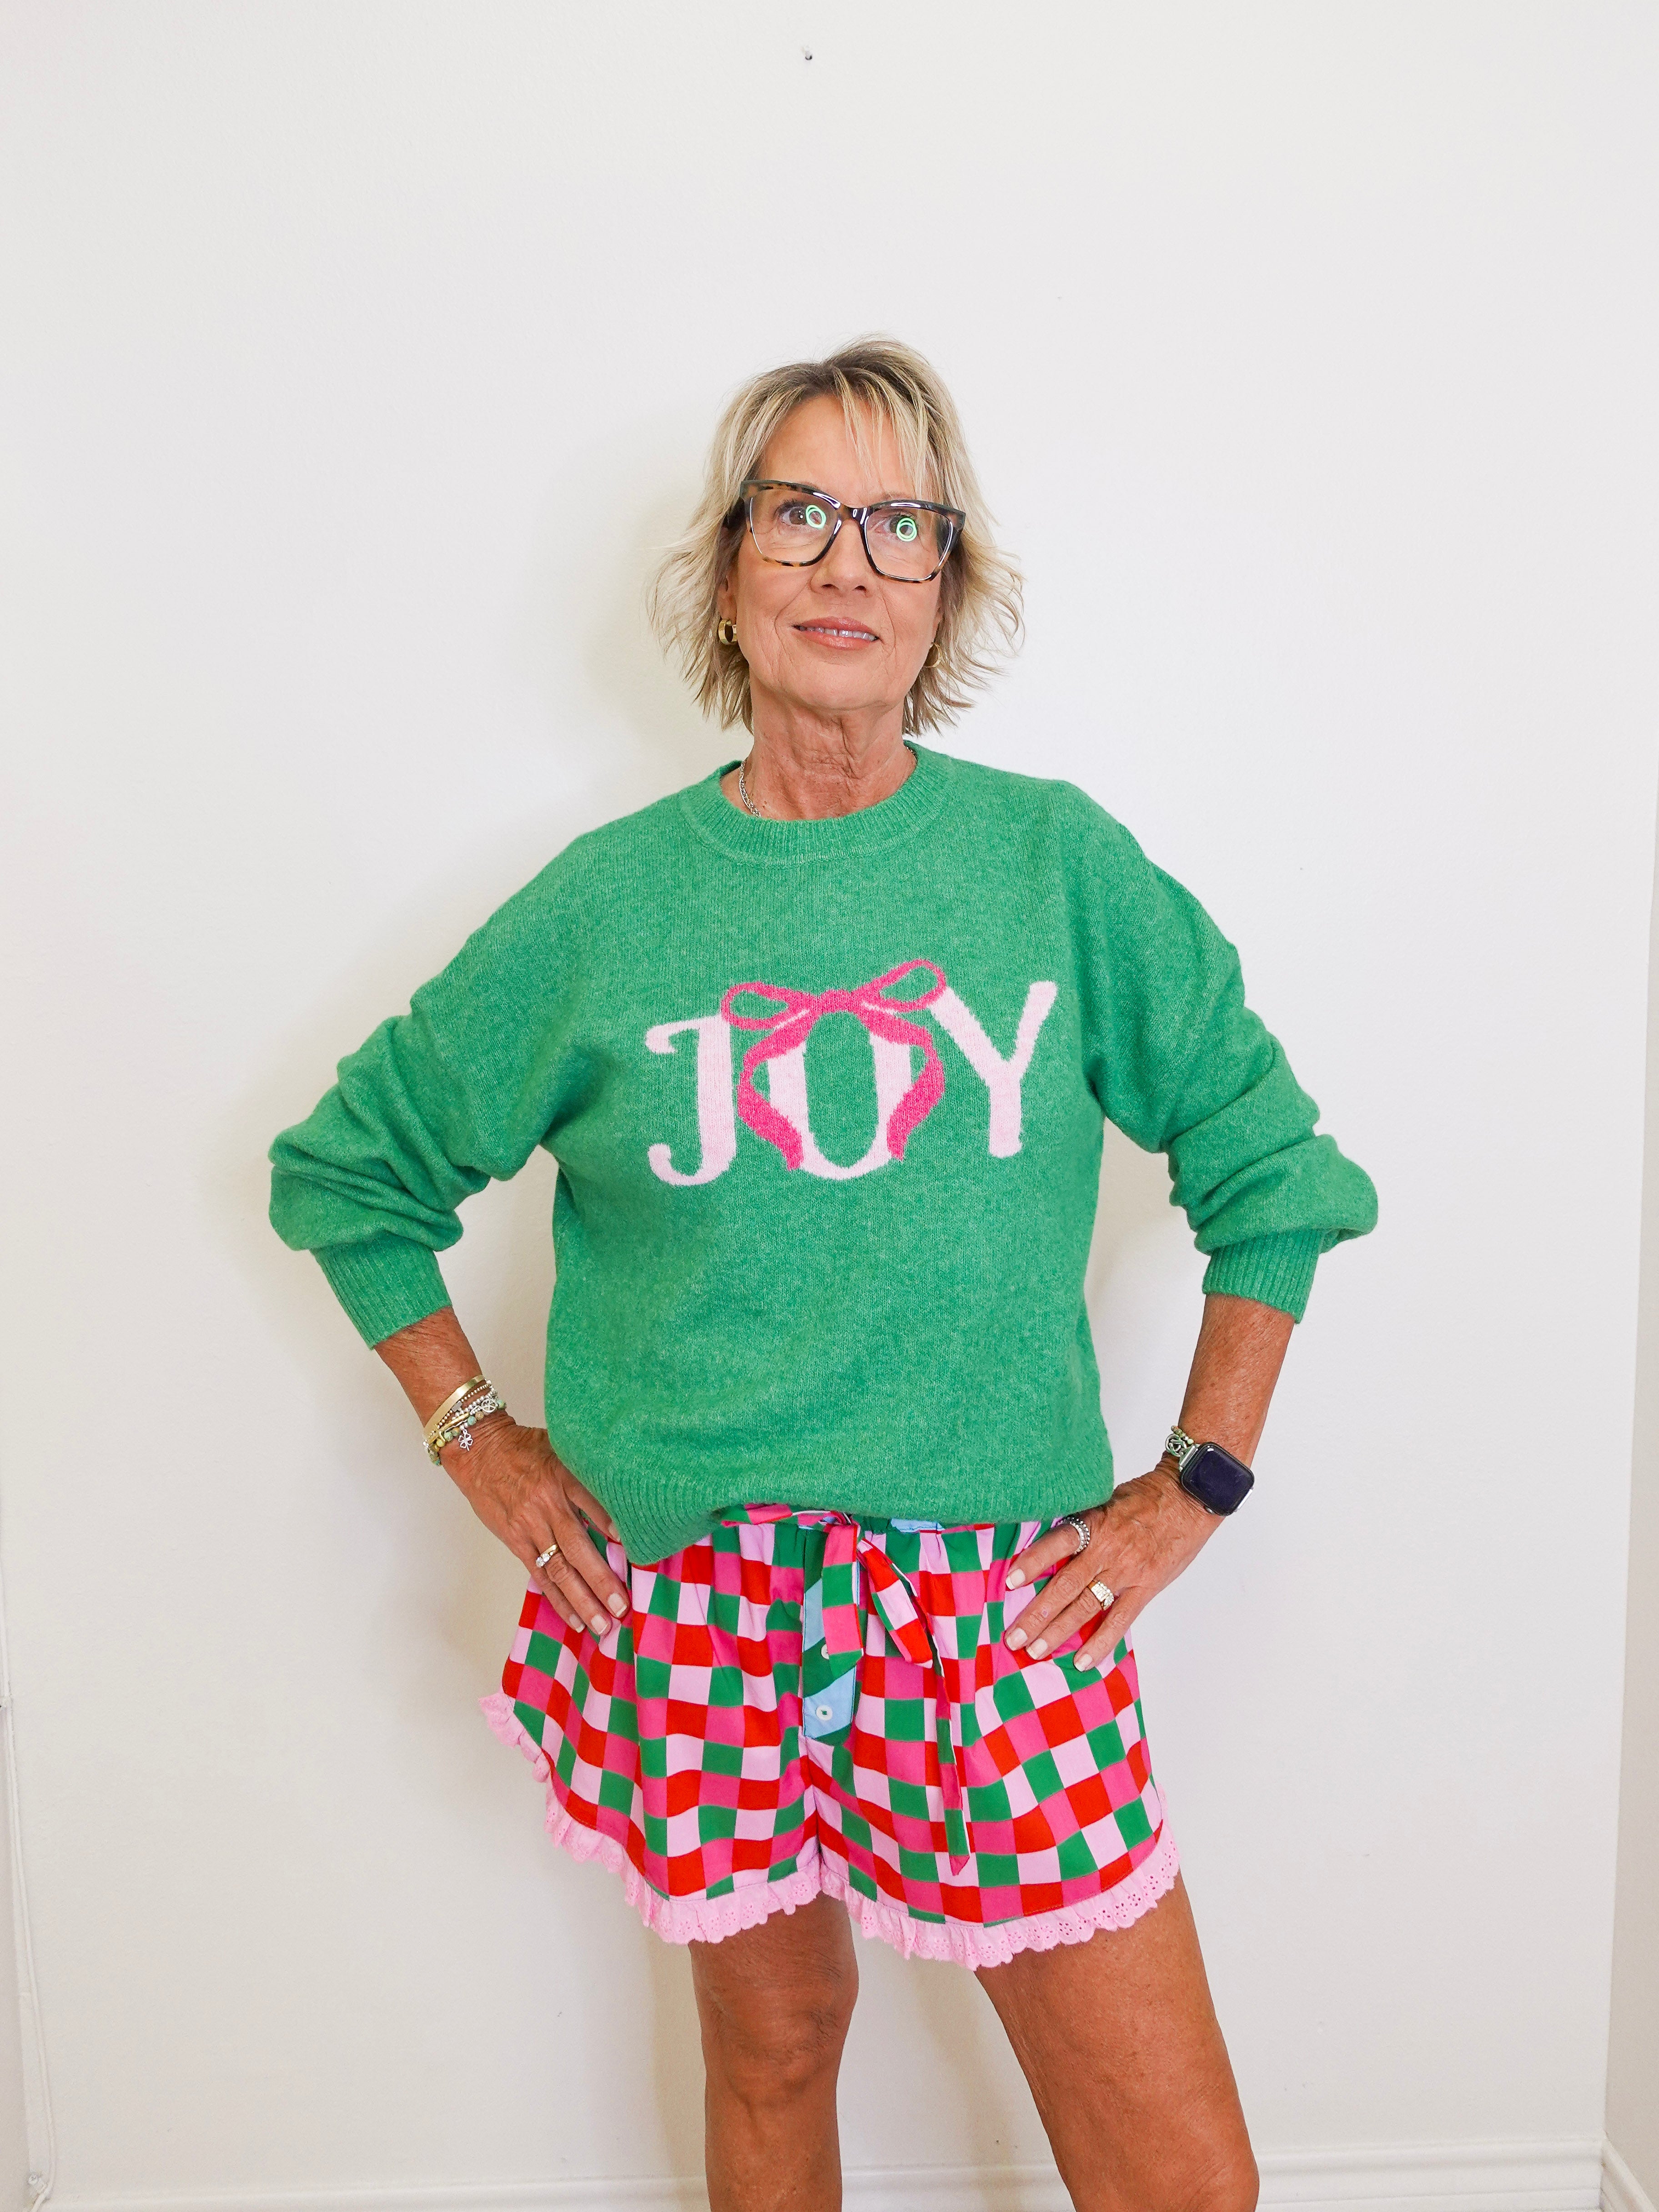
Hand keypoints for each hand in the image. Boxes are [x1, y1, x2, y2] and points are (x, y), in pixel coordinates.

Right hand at [439, 1414, 628, 1640]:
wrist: (481, 1451)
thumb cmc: (527, 1449)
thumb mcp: (562, 1449)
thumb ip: (588, 1473)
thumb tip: (622, 1502)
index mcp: (562, 1476)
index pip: (591, 1502)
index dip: (611, 1525)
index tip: (633, 1546)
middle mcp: (547, 1504)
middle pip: (577, 1547)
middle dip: (601, 1580)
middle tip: (622, 1607)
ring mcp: (529, 1526)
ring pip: (558, 1569)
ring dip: (581, 1600)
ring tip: (602, 1624)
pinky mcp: (515, 1540)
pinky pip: (538, 1574)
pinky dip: (557, 1598)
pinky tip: (573, 1618)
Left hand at [1003, 1463, 1220, 1670]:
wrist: (1189, 1498)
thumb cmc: (1146, 1497)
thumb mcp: (1107, 1499)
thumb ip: (1083, 1522)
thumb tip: (1051, 1543)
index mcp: (1095, 1523)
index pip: (1057, 1543)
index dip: (1033, 1562)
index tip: (1009, 1581)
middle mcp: (1108, 1549)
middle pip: (1065, 1585)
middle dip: (1036, 1614)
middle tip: (1013, 1637)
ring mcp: (1127, 1572)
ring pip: (1086, 1606)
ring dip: (1058, 1631)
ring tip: (1036, 1651)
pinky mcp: (1146, 1588)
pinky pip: (1120, 1620)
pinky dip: (1101, 1642)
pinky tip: (1083, 1661)